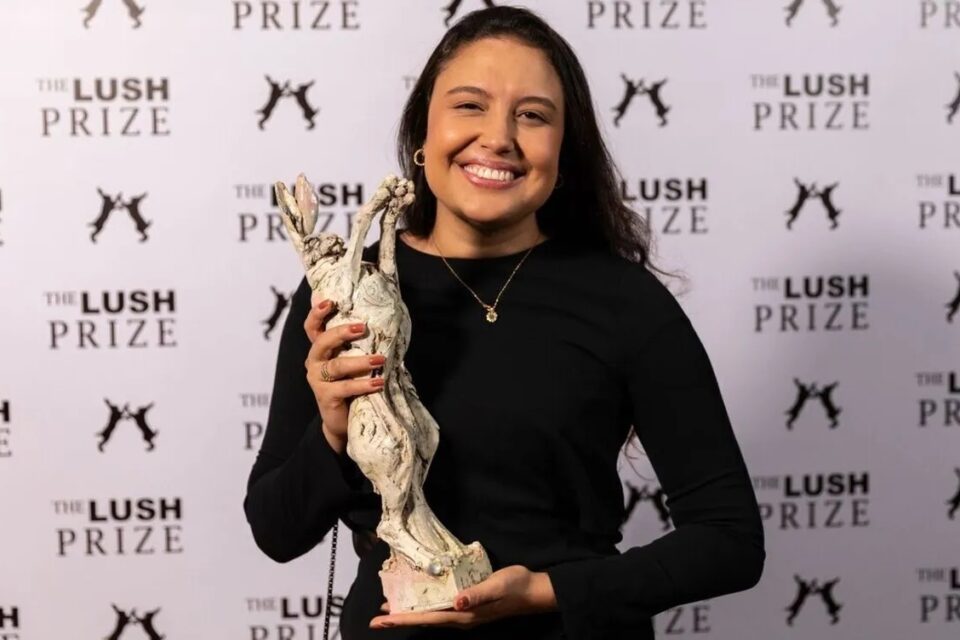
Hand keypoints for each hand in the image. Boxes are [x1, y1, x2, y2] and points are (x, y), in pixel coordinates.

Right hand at [304, 295, 385, 453]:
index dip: (317, 313)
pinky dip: (363, 384)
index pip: (312, 327)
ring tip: (381, 360)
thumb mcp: (352, 359)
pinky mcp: (325, 397)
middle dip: (341, 332)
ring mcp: (317, 380)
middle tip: (363, 327)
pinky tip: (379, 383)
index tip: (330, 301)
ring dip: (361, 362)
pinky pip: (345, 388)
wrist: (342, 420)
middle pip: (322, 341)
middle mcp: (314, 361)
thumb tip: (372, 318)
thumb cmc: (351, 383)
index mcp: (320, 349)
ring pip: (337, 365)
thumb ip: (355, 342)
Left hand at [369, 565, 557, 629]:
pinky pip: (440, 608)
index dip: (404, 619)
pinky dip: (425, 605)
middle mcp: (460, 617)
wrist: (532, 591)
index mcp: (463, 615)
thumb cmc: (514, 586)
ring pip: (431, 615)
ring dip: (411, 612)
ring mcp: (464, 613)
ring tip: (391, 609)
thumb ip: (476, 594)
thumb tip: (456, 602)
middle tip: (377, 618)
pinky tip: (420, 599)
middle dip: (401, 618)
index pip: (427, 618)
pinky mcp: (468, 605)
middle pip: (424, 619)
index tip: (382, 620)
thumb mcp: (495, 586)